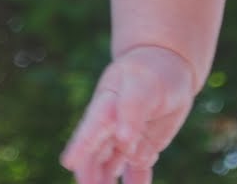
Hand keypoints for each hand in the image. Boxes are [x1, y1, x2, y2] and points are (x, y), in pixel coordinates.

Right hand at [60, 44, 195, 183]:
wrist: (166, 65)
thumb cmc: (151, 70)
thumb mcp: (144, 84)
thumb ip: (133, 110)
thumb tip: (122, 139)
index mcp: (106, 104)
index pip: (91, 128)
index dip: (80, 146)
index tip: (69, 163)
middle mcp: (110, 125)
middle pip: (96, 155)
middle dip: (92, 175)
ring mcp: (125, 138)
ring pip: (112, 166)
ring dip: (107, 183)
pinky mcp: (142, 146)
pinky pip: (137, 169)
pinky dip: (135, 182)